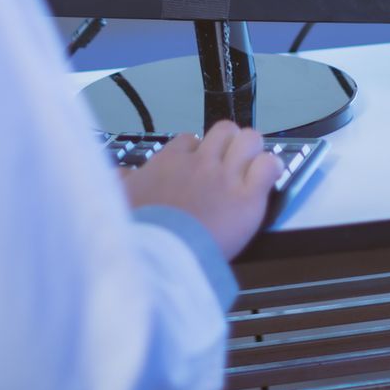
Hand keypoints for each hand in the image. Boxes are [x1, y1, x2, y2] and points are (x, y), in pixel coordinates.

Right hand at [121, 120, 282, 259]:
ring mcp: (227, 178)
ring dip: (253, 152)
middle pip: (226, 130)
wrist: (160, 258)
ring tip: (251, 169)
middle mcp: (201, 163)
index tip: (198, 167)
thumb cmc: (140, 232)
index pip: (190, 139)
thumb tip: (117, 175)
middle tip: (230, 164)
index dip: (198, 152)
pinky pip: (270, 166)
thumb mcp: (119, 201)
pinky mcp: (248, 198)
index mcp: (169, 161)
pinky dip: (271, 169)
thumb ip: (120, 183)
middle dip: (230, 144)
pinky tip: (266, 180)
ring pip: (251, 140)